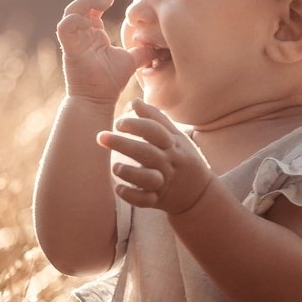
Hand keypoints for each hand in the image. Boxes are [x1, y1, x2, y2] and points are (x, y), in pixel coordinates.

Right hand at [57, 0, 155, 102]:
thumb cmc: (110, 83)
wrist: (98, 100)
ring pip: (70, 11)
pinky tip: (92, 18)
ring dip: (85, 1)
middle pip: (78, 5)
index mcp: (92, 35)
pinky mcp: (69, 49)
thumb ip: (142, 51)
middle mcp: (80, 35)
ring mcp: (73, 41)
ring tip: (104, 0)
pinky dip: (75, 18)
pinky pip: (65, 27)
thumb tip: (158, 44)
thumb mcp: (132, 60)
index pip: (89, 9)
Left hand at [97, 100, 213, 213]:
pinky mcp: (158, 200)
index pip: (155, 132)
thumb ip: (156, 119)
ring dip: (129, 172)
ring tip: (114, 166)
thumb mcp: (176, 137)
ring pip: (147, 178)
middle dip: (123, 144)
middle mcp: (168, 163)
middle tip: (101, 137)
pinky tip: (118, 188)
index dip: (137, 125)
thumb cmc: (183, 158)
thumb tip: (135, 101)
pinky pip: (145, 201)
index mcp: (172, 145)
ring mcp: (164, 183)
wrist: (200, 193)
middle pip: (147, 152)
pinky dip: (131, 196)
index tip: (118, 123)